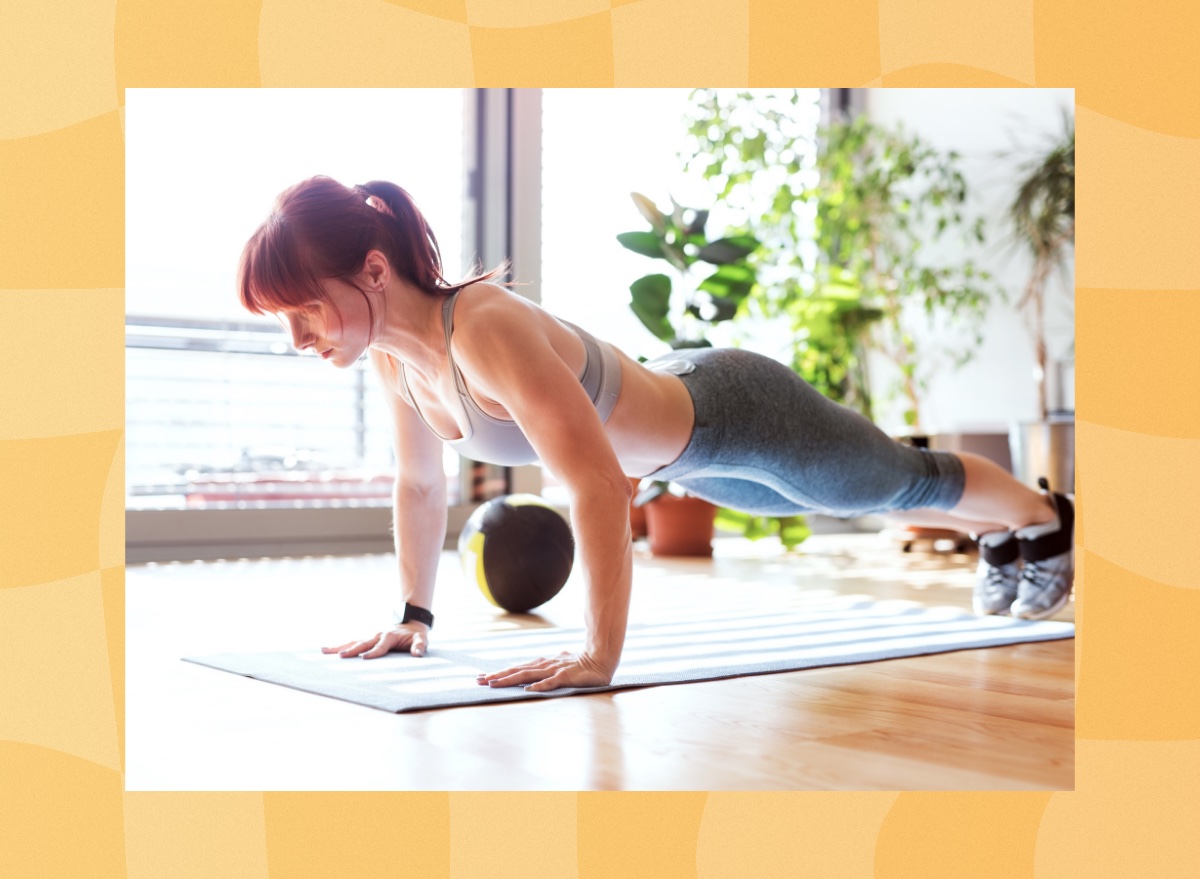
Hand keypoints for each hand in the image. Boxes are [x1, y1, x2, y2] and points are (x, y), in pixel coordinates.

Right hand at [322, 622, 428, 658]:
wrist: (411, 624)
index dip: (374, 652)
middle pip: (363, 643)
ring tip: (324, 651)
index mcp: (390, 636)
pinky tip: (327, 650)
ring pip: (354, 641)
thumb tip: (418, 654)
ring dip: (340, 646)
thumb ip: (420, 646)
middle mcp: (378, 635)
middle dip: (352, 649)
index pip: (381, 646)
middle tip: (341, 656)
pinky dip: (340, 646)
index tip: (365, 658)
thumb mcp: (421, 639)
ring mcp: (371, 637)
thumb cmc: (415, 635)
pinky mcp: (368, 640)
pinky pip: (353, 642)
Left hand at [476, 650, 612, 691]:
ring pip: (527, 676)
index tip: (482, 678)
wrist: (600, 659)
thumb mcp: (558, 666)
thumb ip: (545, 670)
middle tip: (479, 681)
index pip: (516, 669)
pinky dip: (539, 686)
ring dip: (510, 680)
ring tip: (494, 684)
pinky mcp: (565, 677)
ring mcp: (554, 670)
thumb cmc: (578, 664)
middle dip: (497, 676)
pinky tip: (528, 690)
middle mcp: (543, 666)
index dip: (499, 673)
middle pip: (516, 671)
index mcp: (541, 664)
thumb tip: (534, 677)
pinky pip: (550, 683)